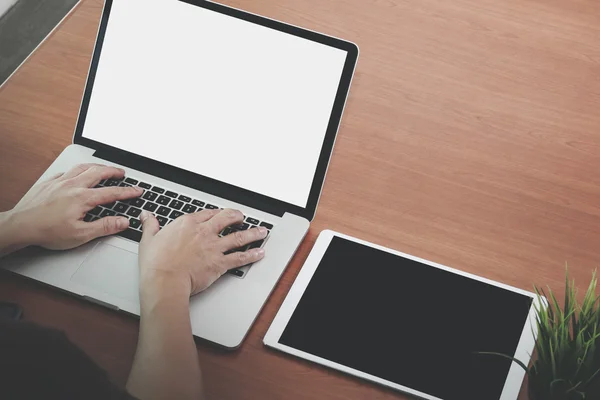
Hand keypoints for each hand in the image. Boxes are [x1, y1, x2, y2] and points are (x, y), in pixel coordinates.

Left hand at [2, 163, 142, 250]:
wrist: (20, 226)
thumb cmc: (47, 231)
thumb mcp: (80, 235)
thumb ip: (104, 226)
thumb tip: (123, 222)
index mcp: (82, 198)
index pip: (112, 192)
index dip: (127, 191)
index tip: (137, 190)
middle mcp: (72, 186)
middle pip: (99, 172)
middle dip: (113, 171)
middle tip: (123, 173)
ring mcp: (60, 182)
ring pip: (83, 167)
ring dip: (97, 166)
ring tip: (104, 168)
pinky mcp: (49, 182)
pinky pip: (67, 171)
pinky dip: (77, 170)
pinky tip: (78, 173)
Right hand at [138, 208, 266, 298]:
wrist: (165, 281)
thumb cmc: (156, 264)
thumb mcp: (149, 239)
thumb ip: (150, 225)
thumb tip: (147, 215)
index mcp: (187, 224)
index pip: (207, 214)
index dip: (215, 213)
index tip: (219, 214)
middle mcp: (204, 232)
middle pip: (226, 219)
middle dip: (237, 216)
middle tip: (241, 217)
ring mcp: (214, 247)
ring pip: (239, 237)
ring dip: (252, 233)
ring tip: (261, 231)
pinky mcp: (219, 263)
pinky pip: (240, 258)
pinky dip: (252, 255)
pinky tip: (259, 253)